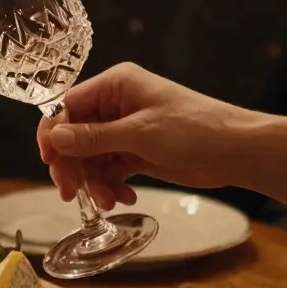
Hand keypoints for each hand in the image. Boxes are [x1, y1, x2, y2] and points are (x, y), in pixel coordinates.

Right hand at [36, 63, 258, 207]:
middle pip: (75, 134)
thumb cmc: (194, 129)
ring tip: (108, 203)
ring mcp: (126, 129)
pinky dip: (112, 185)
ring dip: (95, 181)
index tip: (50, 162)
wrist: (236, 151)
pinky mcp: (137, 151)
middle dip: (73, 165)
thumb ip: (94, 137)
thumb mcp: (140, 134)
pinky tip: (124, 199)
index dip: (54, 133)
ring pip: (92, 156)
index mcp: (116, 85)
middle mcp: (116, 104)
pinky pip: (111, 168)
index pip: (68, 105)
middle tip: (71, 194)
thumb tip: (54, 137)